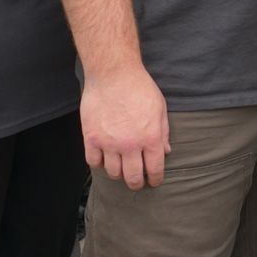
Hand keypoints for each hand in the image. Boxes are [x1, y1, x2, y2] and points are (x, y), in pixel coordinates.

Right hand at [82, 67, 170, 190]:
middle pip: (132, 177)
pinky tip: (104, 156)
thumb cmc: (139, 87)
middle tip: (136, 181)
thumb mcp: (159, 107)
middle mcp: (130, 144)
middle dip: (136, 182)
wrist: (113, 73)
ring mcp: (109, 143)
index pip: (154, 169)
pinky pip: (94, 162)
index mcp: (150, 137)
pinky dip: (99, 162)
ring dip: (118, 172)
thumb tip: (165, 151)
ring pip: (113, 172)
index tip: (153, 181)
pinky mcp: (91, 138)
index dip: (155, 179)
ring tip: (121, 166)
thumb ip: (163, 132)